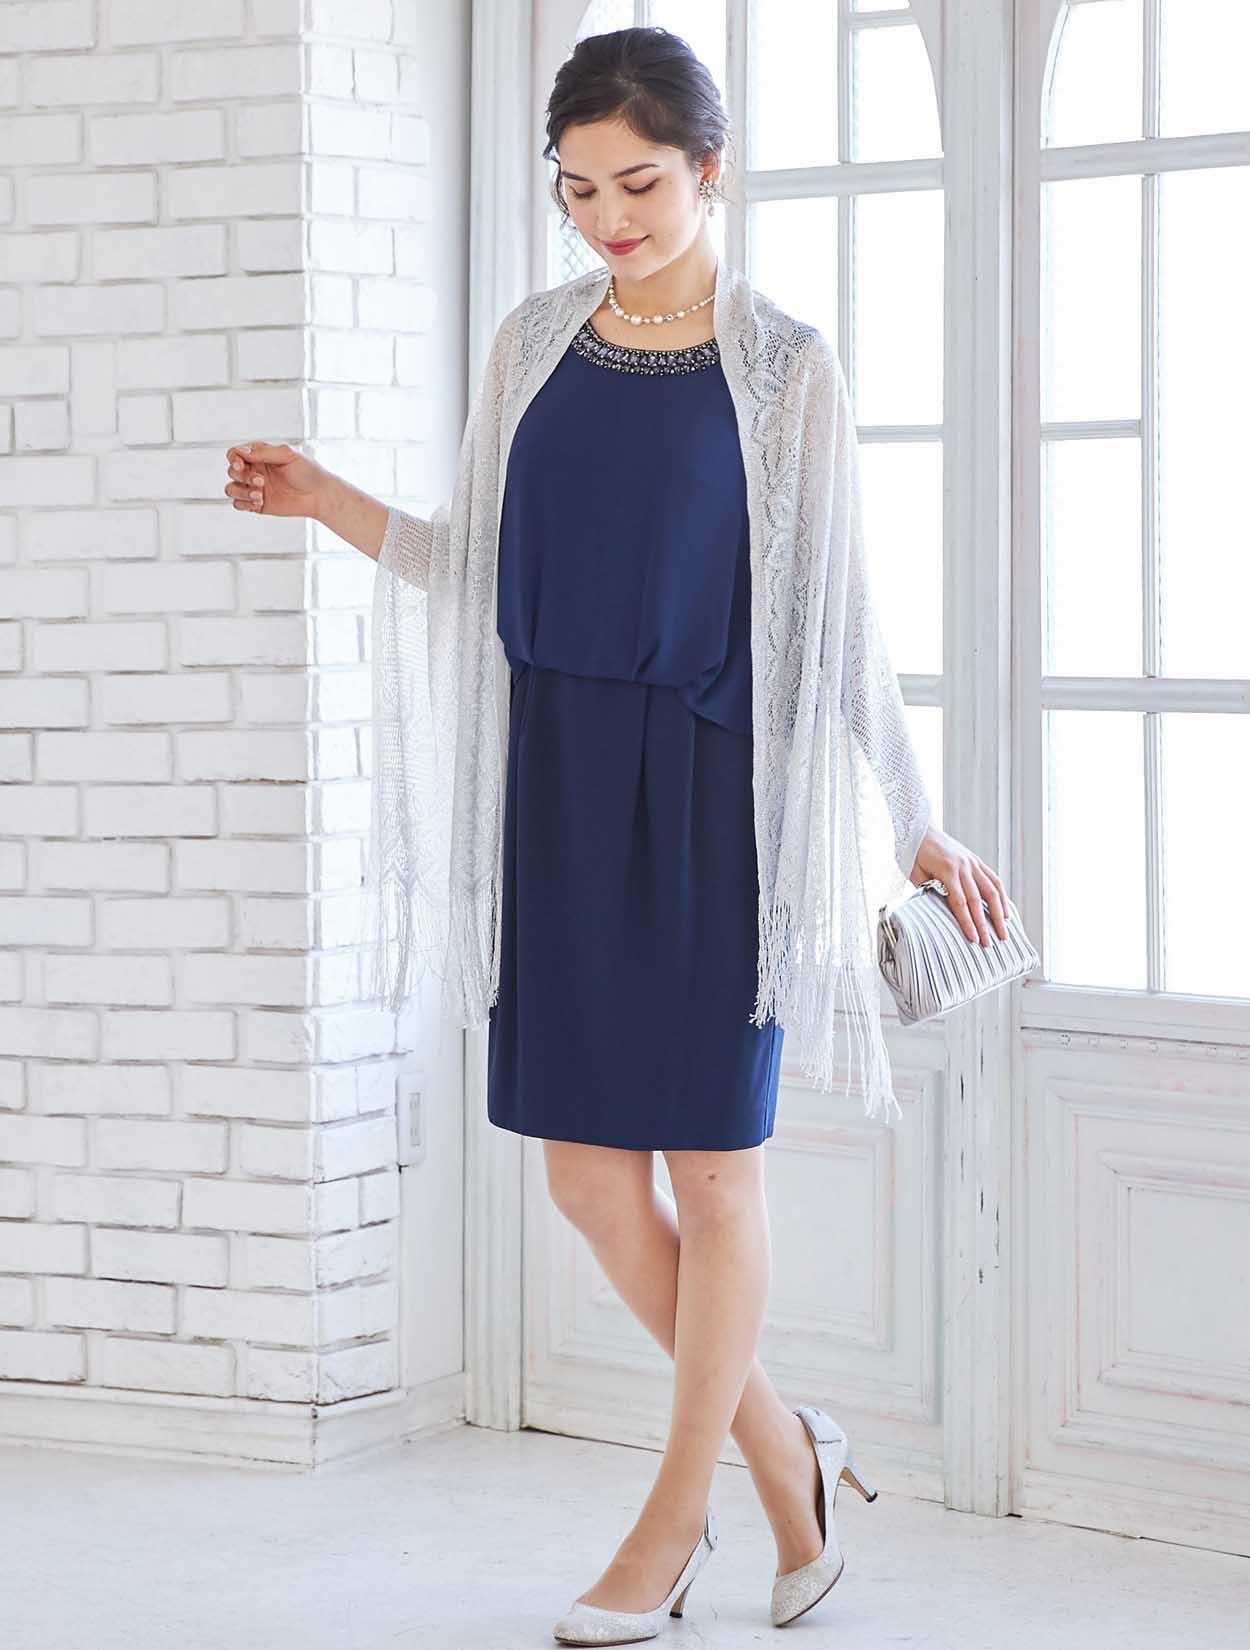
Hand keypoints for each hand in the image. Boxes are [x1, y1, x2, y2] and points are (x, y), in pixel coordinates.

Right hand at [223, 441, 328, 517]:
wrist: (320, 495)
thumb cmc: (308, 471)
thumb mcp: (288, 455)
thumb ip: (264, 452)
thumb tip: (242, 452)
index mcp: (260, 455)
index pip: (235, 453)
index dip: (233, 459)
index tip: (241, 465)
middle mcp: (255, 470)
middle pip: (232, 471)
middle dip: (242, 476)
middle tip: (261, 481)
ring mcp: (255, 488)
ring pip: (231, 489)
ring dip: (241, 492)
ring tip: (260, 495)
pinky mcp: (257, 504)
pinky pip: (238, 504)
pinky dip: (244, 504)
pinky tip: (259, 503)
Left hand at [909, 824, 1009, 947]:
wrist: (919, 828)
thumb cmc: (913, 853)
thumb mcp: (914, 874)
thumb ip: (927, 891)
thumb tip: (938, 912)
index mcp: (946, 870)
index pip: (960, 902)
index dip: (967, 923)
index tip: (974, 939)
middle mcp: (963, 866)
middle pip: (978, 900)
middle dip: (985, 924)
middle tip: (990, 944)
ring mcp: (972, 862)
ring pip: (992, 890)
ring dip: (999, 913)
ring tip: (1004, 932)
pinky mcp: (976, 860)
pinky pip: (993, 879)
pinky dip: (1001, 896)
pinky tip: (1005, 911)